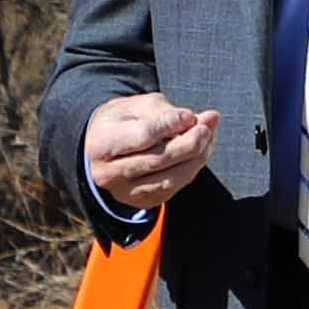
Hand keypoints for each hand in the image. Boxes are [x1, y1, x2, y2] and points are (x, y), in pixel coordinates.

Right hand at [82, 90, 222, 215]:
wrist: (104, 149)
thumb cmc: (123, 121)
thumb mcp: (137, 106)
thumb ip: (168, 112)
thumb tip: (202, 119)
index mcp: (101, 144)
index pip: (143, 136)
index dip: (171, 125)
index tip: (189, 115)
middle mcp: (108, 174)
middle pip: (158, 160)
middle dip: (189, 143)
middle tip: (207, 126)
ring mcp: (124, 192)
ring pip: (169, 178)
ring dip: (196, 157)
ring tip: (208, 135)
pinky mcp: (142, 202)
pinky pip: (173, 187)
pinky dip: (191, 168)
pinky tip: (200, 151)